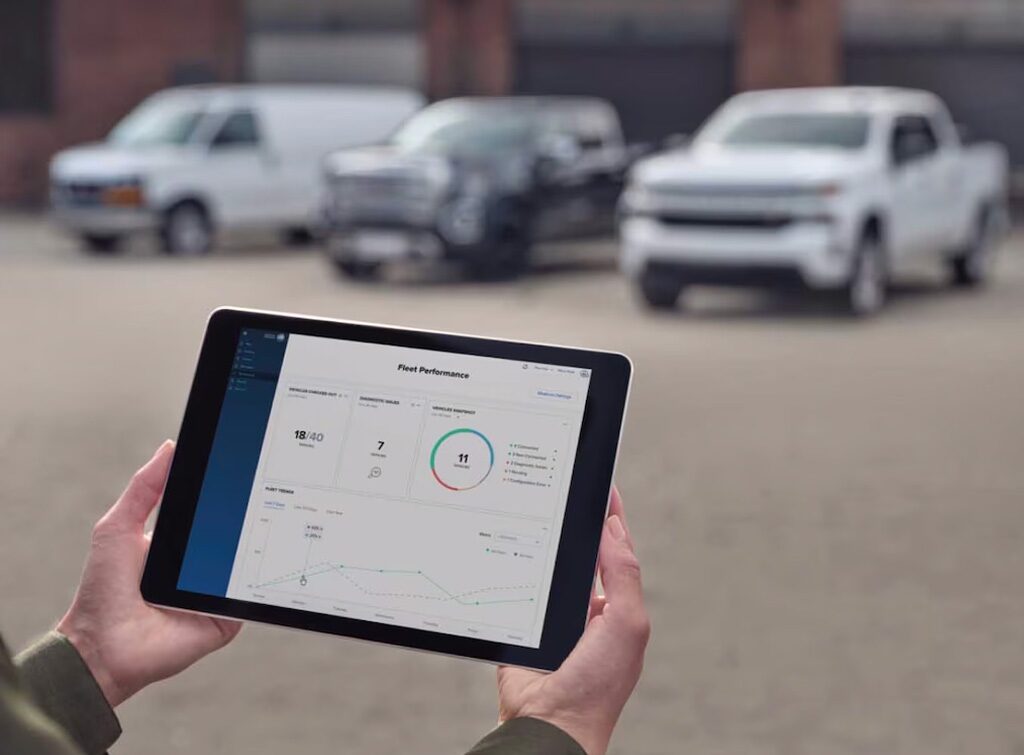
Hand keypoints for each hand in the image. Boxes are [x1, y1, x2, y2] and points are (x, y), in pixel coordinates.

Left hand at [56, 441, 241, 706]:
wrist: (105, 648)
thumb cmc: (104, 590)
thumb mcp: (118, 528)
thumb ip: (143, 490)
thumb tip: (171, 447)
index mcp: (183, 541)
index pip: (214, 510)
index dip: (229, 490)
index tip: (246, 463)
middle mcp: (204, 566)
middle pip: (237, 534)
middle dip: (251, 514)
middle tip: (266, 489)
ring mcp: (218, 592)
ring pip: (249, 563)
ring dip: (257, 547)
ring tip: (268, 522)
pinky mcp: (227, 617)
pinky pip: (249, 597)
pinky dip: (256, 583)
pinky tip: (260, 566)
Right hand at [496, 487, 649, 754]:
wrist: (549, 722)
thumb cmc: (597, 685)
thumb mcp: (627, 624)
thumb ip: (623, 575)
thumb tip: (614, 528)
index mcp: (614, 606)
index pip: (613, 551)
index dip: (609, 519)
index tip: (601, 485)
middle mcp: (583, 607)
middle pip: (577, 552)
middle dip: (572, 523)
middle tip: (564, 485)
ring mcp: (550, 613)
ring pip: (545, 563)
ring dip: (539, 540)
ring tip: (535, 503)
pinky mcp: (519, 620)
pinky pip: (514, 583)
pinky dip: (509, 563)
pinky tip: (503, 540)